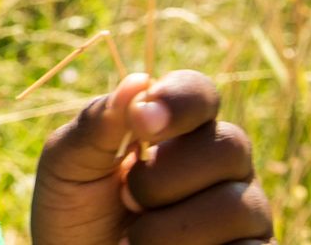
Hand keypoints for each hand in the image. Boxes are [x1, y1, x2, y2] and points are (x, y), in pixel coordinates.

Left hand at [32, 71, 271, 244]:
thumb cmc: (73, 215)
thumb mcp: (67, 167)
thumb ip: (97, 125)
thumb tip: (137, 82)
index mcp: (179, 130)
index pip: (200, 94)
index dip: (179, 101)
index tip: (141, 121)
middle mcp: (222, 166)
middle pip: (229, 146)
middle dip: (165, 177)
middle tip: (127, 199)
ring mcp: (243, 213)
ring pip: (238, 207)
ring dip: (171, 230)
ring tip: (134, 241)